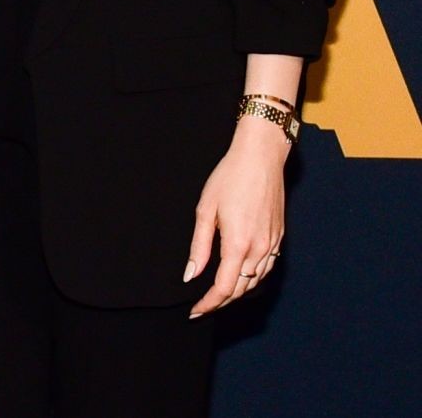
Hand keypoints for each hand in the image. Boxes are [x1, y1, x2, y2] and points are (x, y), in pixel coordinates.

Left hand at [183, 117, 287, 316]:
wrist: (261, 159)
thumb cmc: (229, 179)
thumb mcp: (206, 210)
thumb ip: (200, 246)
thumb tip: (191, 274)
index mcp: (238, 244)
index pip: (224, 287)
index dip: (209, 303)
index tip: (195, 311)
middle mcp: (259, 249)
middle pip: (241, 289)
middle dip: (221, 302)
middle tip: (201, 306)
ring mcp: (272, 245)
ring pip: (255, 282)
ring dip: (237, 293)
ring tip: (217, 296)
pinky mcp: (279, 238)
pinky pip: (266, 269)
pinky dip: (252, 280)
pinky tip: (241, 278)